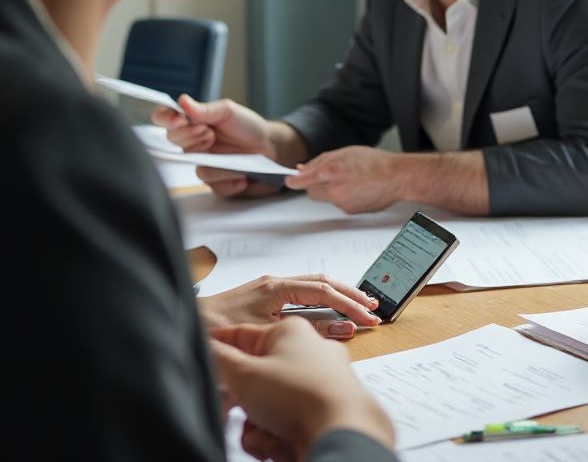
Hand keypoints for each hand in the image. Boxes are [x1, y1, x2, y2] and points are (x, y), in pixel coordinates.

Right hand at [153, 96, 288, 198]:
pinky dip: (232, 178)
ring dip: (218, 163)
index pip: (164, 119)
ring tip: (235, 155)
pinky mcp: (217, 183)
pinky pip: (216, 186)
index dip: (165, 119)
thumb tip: (182, 101)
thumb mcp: (229, 112)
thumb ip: (205, 109)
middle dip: (192, 137)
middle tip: (210, 133)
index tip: (178, 120)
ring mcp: (204, 165)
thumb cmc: (248, 126)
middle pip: (173, 143)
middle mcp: (193, 145)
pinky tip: (243, 172)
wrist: (271, 147)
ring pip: (198, 169)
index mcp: (192, 124)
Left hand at [197, 273, 382, 335]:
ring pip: (314, 284)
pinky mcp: (264, 296)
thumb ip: (302, 333)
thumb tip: (338, 332)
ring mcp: (270, 287)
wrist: (183, 324)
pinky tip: (330, 309)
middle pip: (324, 282)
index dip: (349, 306)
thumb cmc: (214, 332)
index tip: (367, 319)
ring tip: (360, 305)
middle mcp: (275, 282)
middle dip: (351, 294)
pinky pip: (302, 292)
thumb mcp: (262, 336)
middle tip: (374, 308)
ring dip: (338, 294)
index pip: (324, 293)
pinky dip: (322, 299)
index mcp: (276, 288)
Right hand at [211, 319, 394, 458]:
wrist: (341, 430)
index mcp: (289, 332)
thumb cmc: (300, 394)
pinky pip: (284, 422)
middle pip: (255, 379)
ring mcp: (315, 382)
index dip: (220, 345)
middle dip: (245, 404)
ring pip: (266, 406)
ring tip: (269, 431)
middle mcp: (306, 352)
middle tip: (244, 411)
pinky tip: (284, 441)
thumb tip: (205, 347)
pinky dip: (276, 436)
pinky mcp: (320, 409)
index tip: (203, 351)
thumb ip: (219, 359)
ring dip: (258, 426)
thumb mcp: (246, 375)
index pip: (243, 334)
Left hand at [286, 146, 403, 212]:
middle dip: (315, 184)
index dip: (294, 181)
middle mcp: (334, 189)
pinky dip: (344, 196)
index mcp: (330, 171)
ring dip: (332, 189)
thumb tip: (304, 168)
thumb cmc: (375, 162)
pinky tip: (358, 188)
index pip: (302, 181)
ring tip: (351, 179)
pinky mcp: (349, 211)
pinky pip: (339, 204)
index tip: (289, 180)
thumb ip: (322, 160)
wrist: (396, 178)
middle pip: (312, 191)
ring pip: (326, 198)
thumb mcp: (346, 152)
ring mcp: (341, 202)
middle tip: (329, 175)